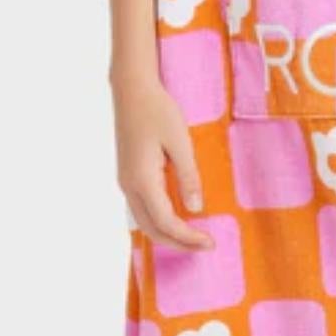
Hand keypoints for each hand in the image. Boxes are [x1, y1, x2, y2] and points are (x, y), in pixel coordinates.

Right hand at [112, 67, 214, 249]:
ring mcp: (125, 182)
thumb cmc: (158, 111)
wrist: (132, 90)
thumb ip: (188, 177)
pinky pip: (142, 209)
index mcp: (142, 180)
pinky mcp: (128, 176)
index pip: (166, 222)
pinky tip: (177, 220)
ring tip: (194, 238)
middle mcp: (129, 186)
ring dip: (168, 235)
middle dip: (179, 243)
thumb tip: (195, 209)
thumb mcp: (180, 142)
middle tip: (206, 246)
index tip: (211, 243)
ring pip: (144, 222)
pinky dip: (159, 222)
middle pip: (152, 230)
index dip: (188, 238)